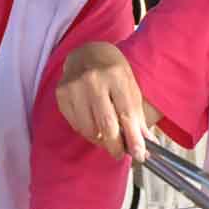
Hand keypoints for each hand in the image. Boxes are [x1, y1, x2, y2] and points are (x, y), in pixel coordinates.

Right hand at [56, 42, 147, 161]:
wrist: (88, 53)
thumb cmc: (114, 72)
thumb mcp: (131, 87)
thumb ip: (137, 115)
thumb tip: (146, 144)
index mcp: (117, 75)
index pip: (127, 114)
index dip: (134, 138)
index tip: (140, 155)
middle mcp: (93, 80)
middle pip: (106, 124)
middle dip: (116, 145)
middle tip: (121, 153)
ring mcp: (74, 87)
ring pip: (89, 129)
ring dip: (101, 139)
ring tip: (108, 136)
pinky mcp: (61, 94)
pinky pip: (76, 125)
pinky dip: (88, 132)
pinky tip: (94, 125)